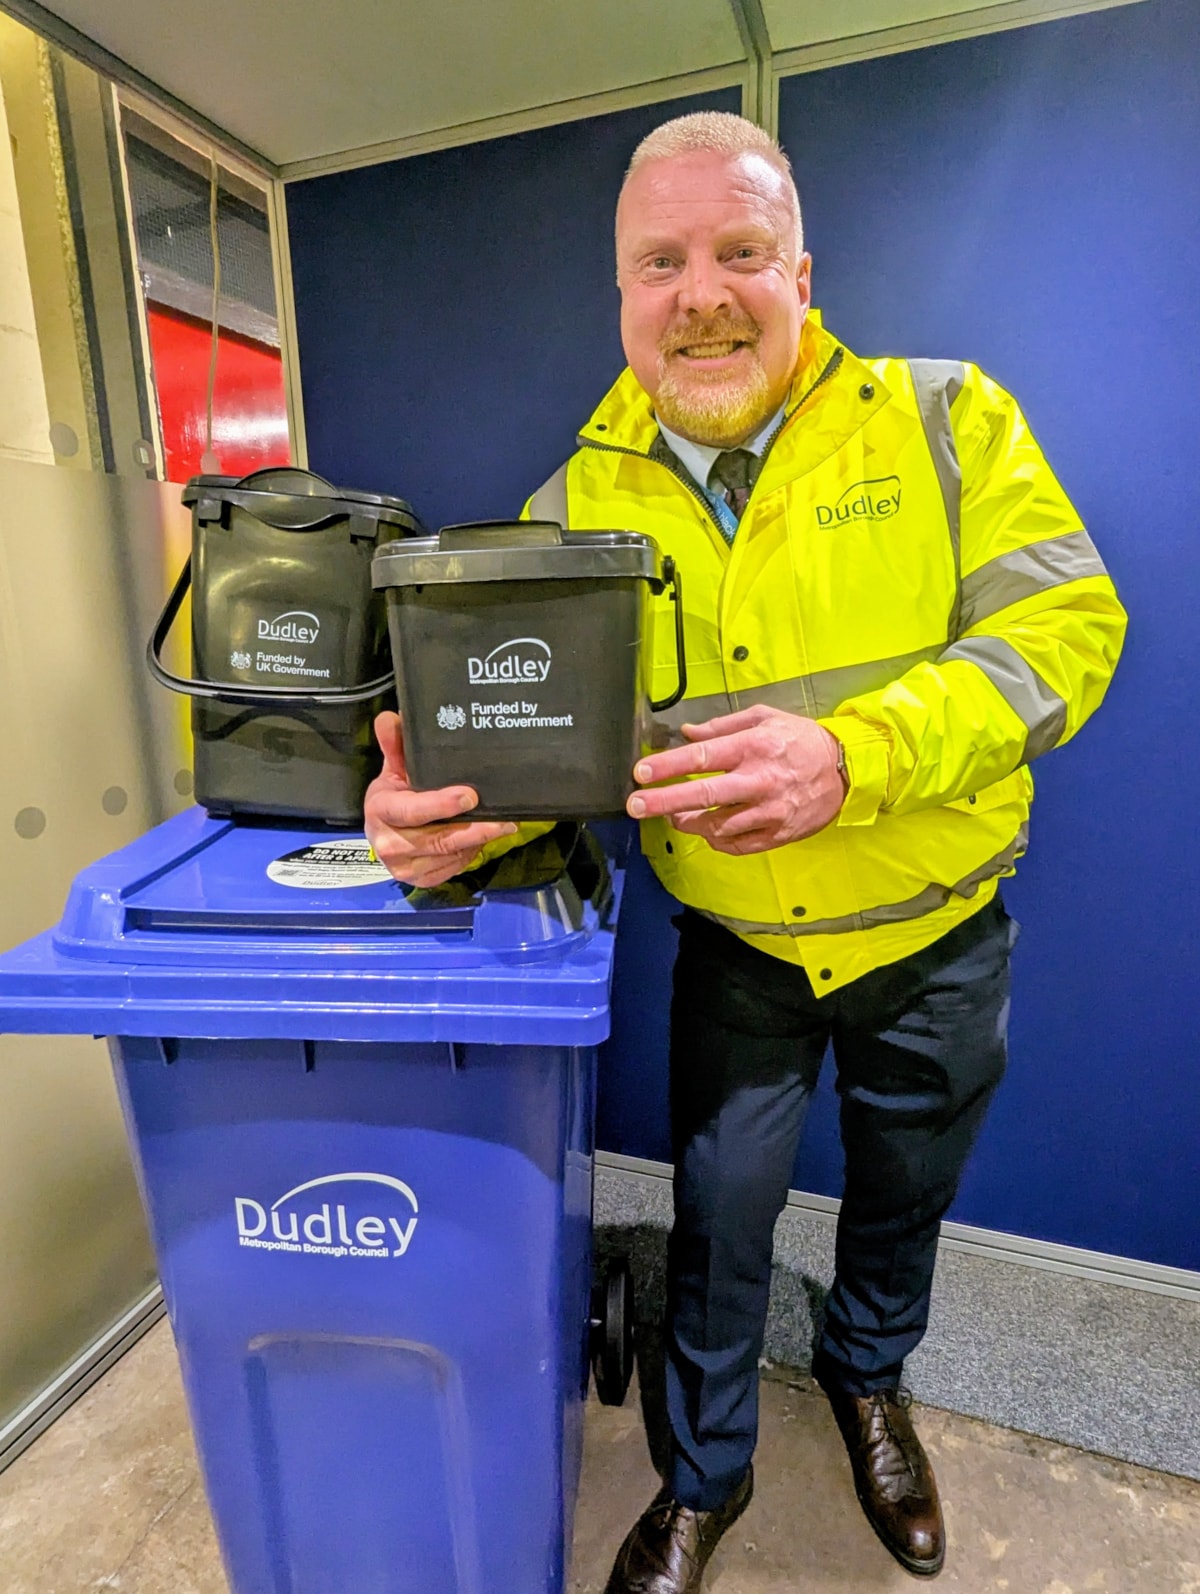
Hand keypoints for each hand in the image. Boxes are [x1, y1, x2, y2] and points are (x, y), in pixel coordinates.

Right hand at [363, 711, 517, 887]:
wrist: (381, 831)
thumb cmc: (393, 796)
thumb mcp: (392, 769)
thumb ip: (395, 745)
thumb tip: (392, 717)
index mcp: (381, 812)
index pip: (412, 811)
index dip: (441, 805)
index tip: (470, 796)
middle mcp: (389, 845)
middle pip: (438, 839)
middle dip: (475, 830)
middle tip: (504, 820)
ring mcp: (405, 868)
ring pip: (449, 855)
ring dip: (478, 842)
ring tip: (502, 826)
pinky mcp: (420, 881)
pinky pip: (452, 868)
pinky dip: (470, 854)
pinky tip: (483, 840)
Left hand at [625, 704, 846, 854]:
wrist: (846, 769)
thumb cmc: (801, 740)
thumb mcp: (764, 718)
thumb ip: (722, 726)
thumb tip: (687, 733)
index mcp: (753, 747)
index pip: (703, 757)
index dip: (669, 766)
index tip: (642, 773)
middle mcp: (759, 780)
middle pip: (704, 795)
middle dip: (664, 801)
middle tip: (636, 806)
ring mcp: (769, 811)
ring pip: (717, 825)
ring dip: (689, 822)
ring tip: (675, 815)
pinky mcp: (778, 834)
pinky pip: (737, 845)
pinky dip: (716, 840)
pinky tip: (707, 831)